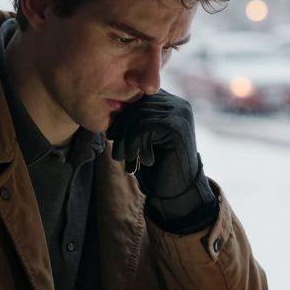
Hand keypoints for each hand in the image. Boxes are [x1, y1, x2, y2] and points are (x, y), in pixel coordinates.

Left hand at [106, 90, 215, 221]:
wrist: (177, 192)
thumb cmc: (156, 167)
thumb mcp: (141, 139)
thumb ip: (133, 119)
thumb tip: (109, 104)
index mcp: (170, 103)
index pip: (137, 97)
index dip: (121, 116)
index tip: (111, 137)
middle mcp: (178, 104)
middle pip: (136, 104)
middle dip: (120, 128)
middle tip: (117, 152)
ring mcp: (180, 114)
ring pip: (138, 115)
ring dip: (126, 139)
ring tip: (126, 158)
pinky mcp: (177, 126)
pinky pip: (144, 126)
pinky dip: (135, 143)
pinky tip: (140, 160)